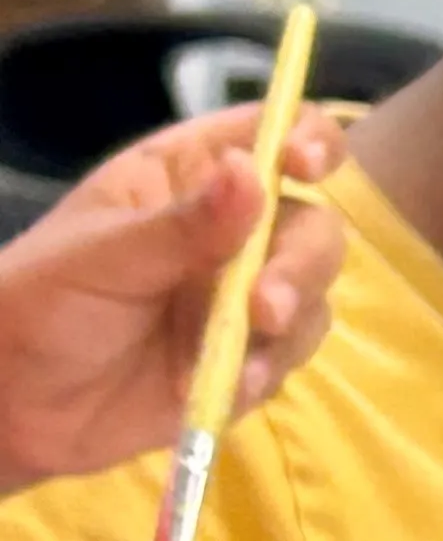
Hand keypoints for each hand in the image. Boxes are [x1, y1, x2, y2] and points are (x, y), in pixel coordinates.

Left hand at [0, 105, 350, 492]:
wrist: (17, 408)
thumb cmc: (40, 309)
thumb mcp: (100, 257)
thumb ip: (181, 224)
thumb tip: (252, 171)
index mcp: (186, 176)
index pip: (269, 132)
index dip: (306, 139)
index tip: (303, 168)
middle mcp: (229, 228)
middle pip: (313, 221)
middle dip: (302, 263)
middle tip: (266, 307)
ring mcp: (243, 293)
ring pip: (315, 290)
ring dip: (292, 319)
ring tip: (242, 358)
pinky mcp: (252, 354)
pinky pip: (294, 352)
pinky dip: (272, 367)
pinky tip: (232, 385)